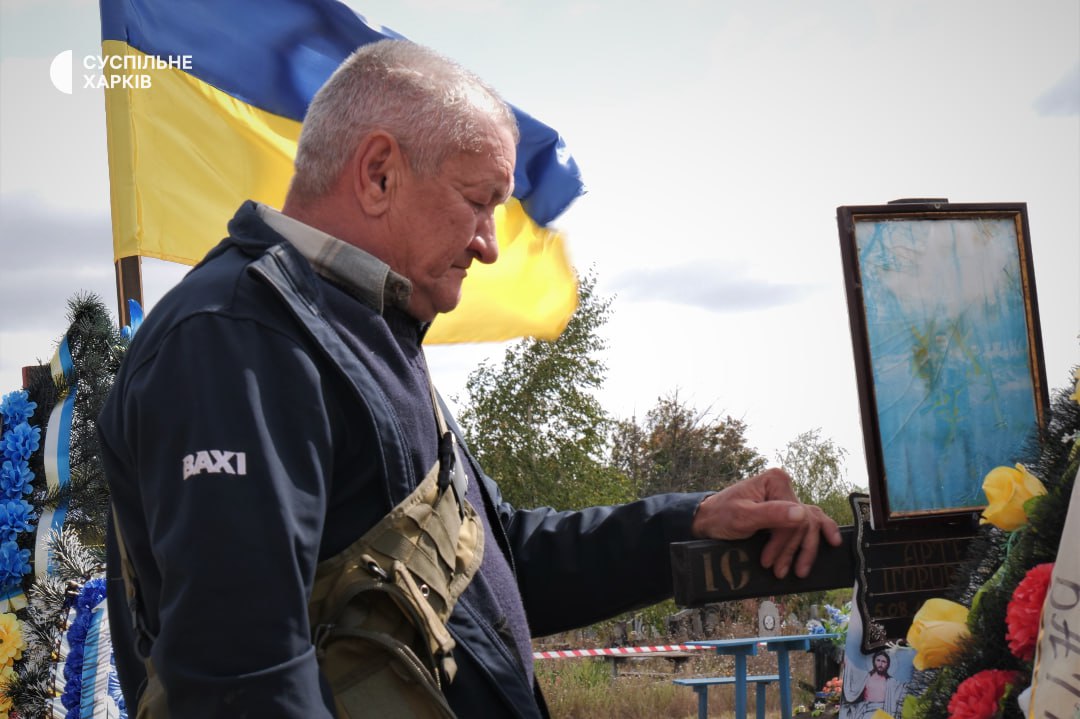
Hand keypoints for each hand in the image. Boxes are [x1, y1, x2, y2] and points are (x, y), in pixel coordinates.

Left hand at [690, 468, 841, 578]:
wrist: (708, 520)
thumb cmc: (721, 516)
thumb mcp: (742, 516)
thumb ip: (771, 514)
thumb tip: (802, 513)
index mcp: (776, 481)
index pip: (793, 518)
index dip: (784, 543)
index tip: (769, 562)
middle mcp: (784, 486)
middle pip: (802, 523)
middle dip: (792, 550)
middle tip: (780, 572)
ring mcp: (786, 498)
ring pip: (807, 526)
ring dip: (804, 550)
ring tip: (796, 571)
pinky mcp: (785, 510)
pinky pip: (808, 522)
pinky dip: (817, 534)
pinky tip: (830, 542)